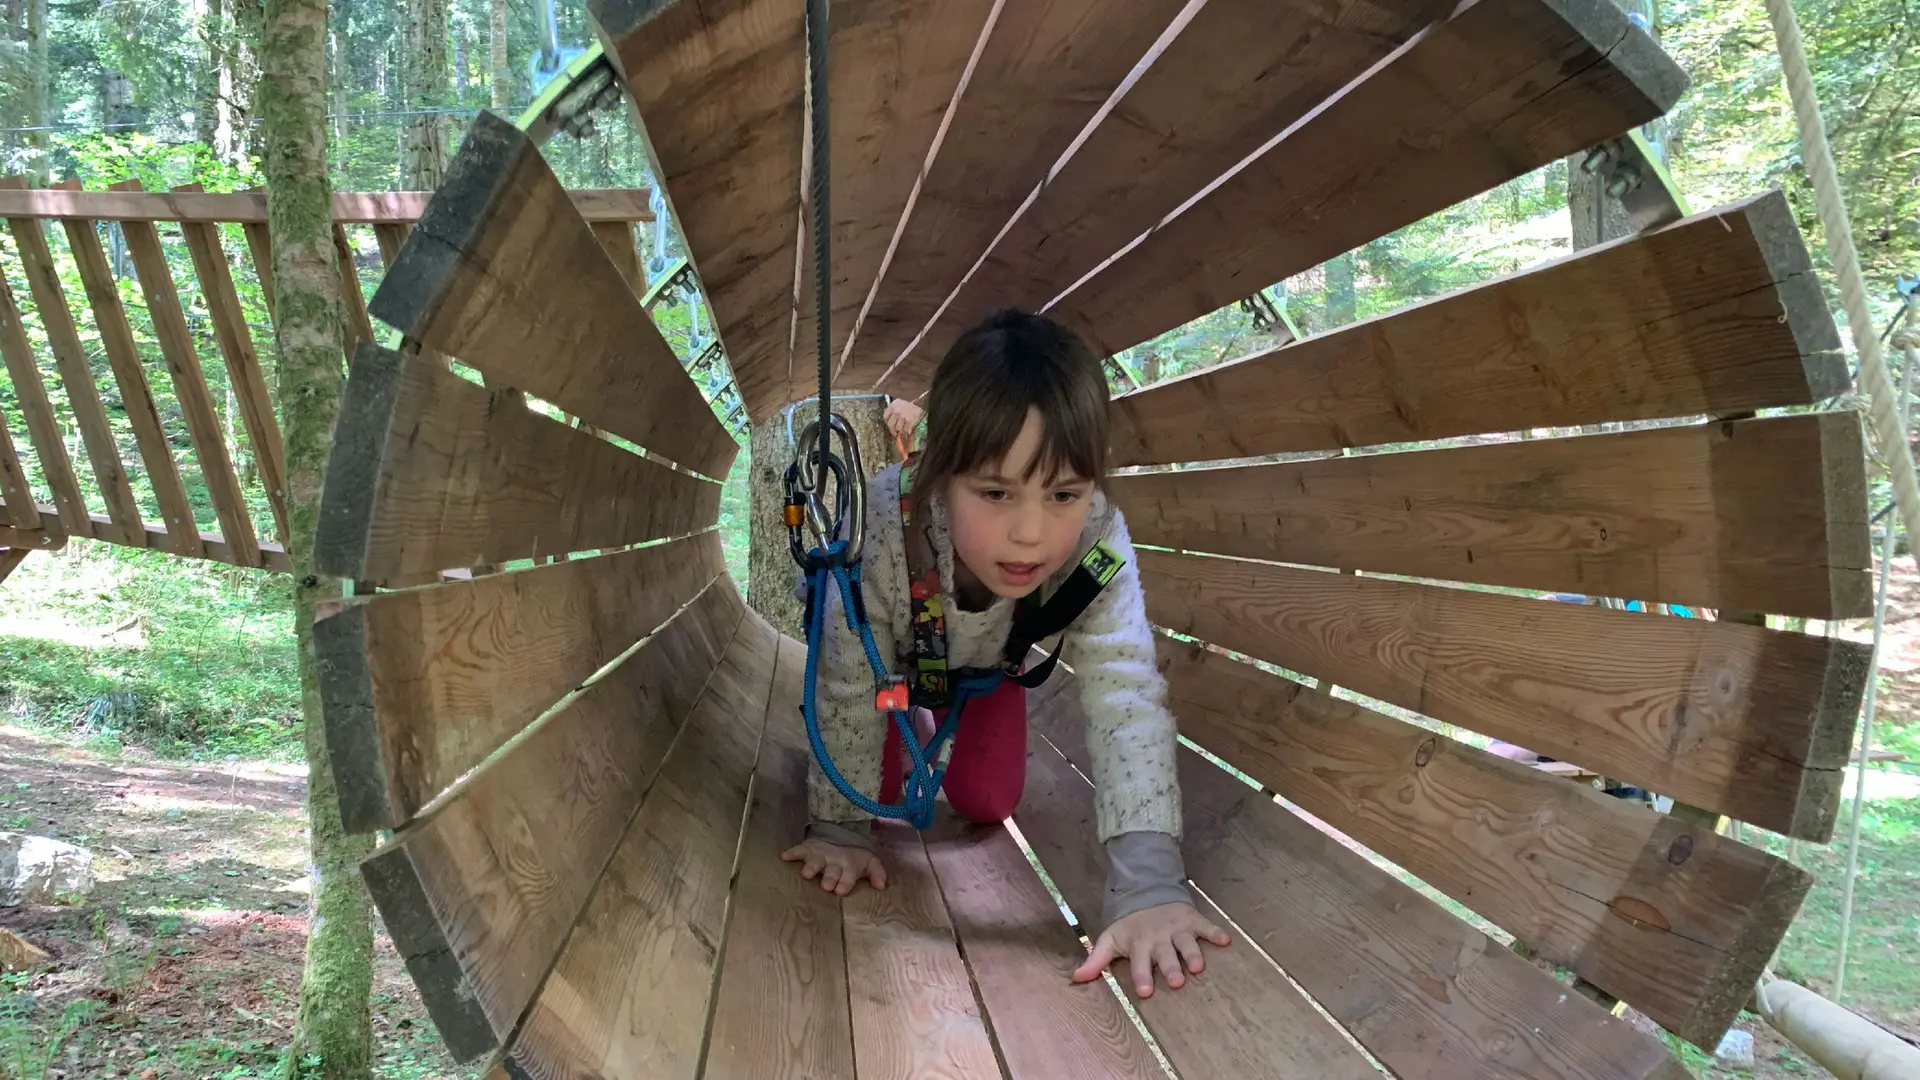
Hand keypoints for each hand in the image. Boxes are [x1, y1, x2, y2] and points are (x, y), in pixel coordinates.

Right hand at [780, 838, 887, 895]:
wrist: (839, 841)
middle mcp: (834, 860)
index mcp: (849, 866)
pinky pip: (798, 850)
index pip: (849, 875)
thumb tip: (882, 886)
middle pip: (831, 870)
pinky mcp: (807, 849)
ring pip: (815, 861)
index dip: (845, 882)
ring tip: (806, 875)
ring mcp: (820, 854)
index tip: (840, 891)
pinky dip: (791, 853)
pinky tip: (783, 857)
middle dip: (829, 878)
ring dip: (811, 867)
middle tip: (826, 887)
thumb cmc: (854, 860)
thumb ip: (878, 874)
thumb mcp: (870, 864)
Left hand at [884, 398, 922, 444]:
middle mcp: (896, 411)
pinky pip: (906, 429)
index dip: (887, 423)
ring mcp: (903, 416)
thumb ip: (892, 410)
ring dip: (901, 430)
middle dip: (892, 430)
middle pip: (890, 424)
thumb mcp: (898, 403)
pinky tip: (908, 430)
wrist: (920, 401)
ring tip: (903, 430)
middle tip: (895, 433)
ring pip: (898, 428)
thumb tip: (888, 421)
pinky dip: (907, 431)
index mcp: (892, 406)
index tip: (890, 426)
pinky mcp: (909, 420)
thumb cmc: (908, 403)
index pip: (885, 417)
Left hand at [1070, 902, 1229, 997]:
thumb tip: (1075, 979)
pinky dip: (1215, 932)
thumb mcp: (1110, 939)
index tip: (1146, 992)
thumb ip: (1096, 960)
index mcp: (1139, 943)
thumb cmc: (1130, 927)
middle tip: (1176, 982)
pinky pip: (1206, 926)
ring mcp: (1177, 928)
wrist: (1148, 893)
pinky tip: (1226, 940)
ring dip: (1193, 953)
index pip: (1139, 962)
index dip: (1142, 976)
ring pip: (1186, 942)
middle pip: (1165, 954)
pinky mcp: (1192, 919)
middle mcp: (1159, 936)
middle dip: (1170, 967)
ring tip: (1198, 967)